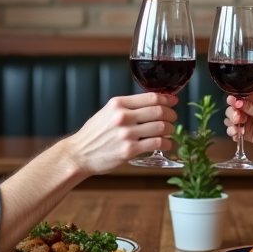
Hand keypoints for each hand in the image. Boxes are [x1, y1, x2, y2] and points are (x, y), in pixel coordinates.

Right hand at [57, 93, 177, 175]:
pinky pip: (156, 144)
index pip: (151, 97)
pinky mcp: (129, 150)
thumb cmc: (94, 134)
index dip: (167, 99)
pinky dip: (166, 143)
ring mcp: (126, 134)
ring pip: (160, 127)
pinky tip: (166, 144)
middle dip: (171, 114)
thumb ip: (127, 107)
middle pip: (158, 111)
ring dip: (170, 129)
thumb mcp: (107, 112)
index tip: (173, 101)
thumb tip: (152, 103)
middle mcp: (123, 116)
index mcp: (118, 103)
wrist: (79, 154)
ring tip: (169, 131)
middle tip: (173, 118)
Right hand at [223, 92, 252, 155]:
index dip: (235, 99)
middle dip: (232, 112)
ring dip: (231, 122)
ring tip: (238, 127)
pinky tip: (237, 134)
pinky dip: (232, 132)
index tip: (232, 102)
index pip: (241, 97)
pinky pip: (233, 131)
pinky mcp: (246, 134)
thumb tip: (238, 102)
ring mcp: (247, 122)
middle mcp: (250, 110)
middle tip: (238, 118)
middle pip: (233, 108)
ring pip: (231, 119)